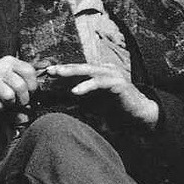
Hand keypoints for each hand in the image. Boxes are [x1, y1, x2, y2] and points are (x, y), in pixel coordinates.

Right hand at [0, 56, 39, 111]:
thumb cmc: (0, 84)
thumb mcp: (14, 76)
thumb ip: (29, 77)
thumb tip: (47, 67)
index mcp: (10, 61)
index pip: (29, 72)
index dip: (33, 86)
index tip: (30, 93)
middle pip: (20, 86)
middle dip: (23, 99)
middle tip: (19, 102)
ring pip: (9, 96)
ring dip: (10, 105)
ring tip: (6, 103)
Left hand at [41, 63, 159, 129]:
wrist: (138, 116)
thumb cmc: (115, 110)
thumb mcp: (92, 104)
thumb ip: (79, 100)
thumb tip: (59, 100)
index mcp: (98, 73)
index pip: (77, 70)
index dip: (62, 71)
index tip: (46, 73)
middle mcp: (105, 70)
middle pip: (80, 67)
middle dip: (64, 68)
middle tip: (49, 70)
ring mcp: (112, 75)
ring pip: (88, 70)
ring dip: (72, 72)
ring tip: (58, 74)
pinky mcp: (118, 84)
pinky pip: (99, 83)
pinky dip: (86, 86)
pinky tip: (75, 91)